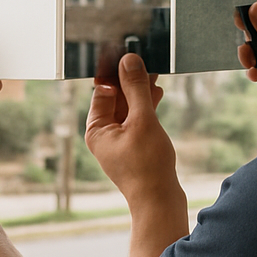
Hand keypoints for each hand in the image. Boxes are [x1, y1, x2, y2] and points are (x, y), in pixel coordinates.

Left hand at [85, 52, 179, 205]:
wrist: (160, 201)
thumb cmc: (148, 166)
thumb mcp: (142, 120)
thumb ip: (135, 89)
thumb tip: (129, 62)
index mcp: (96, 129)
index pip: (102, 90)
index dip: (116, 72)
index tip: (130, 55)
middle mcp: (104, 135)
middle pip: (115, 99)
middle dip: (131, 81)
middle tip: (147, 61)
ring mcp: (119, 142)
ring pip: (128, 108)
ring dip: (140, 92)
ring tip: (156, 74)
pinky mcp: (134, 148)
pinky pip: (137, 120)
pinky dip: (145, 107)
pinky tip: (157, 94)